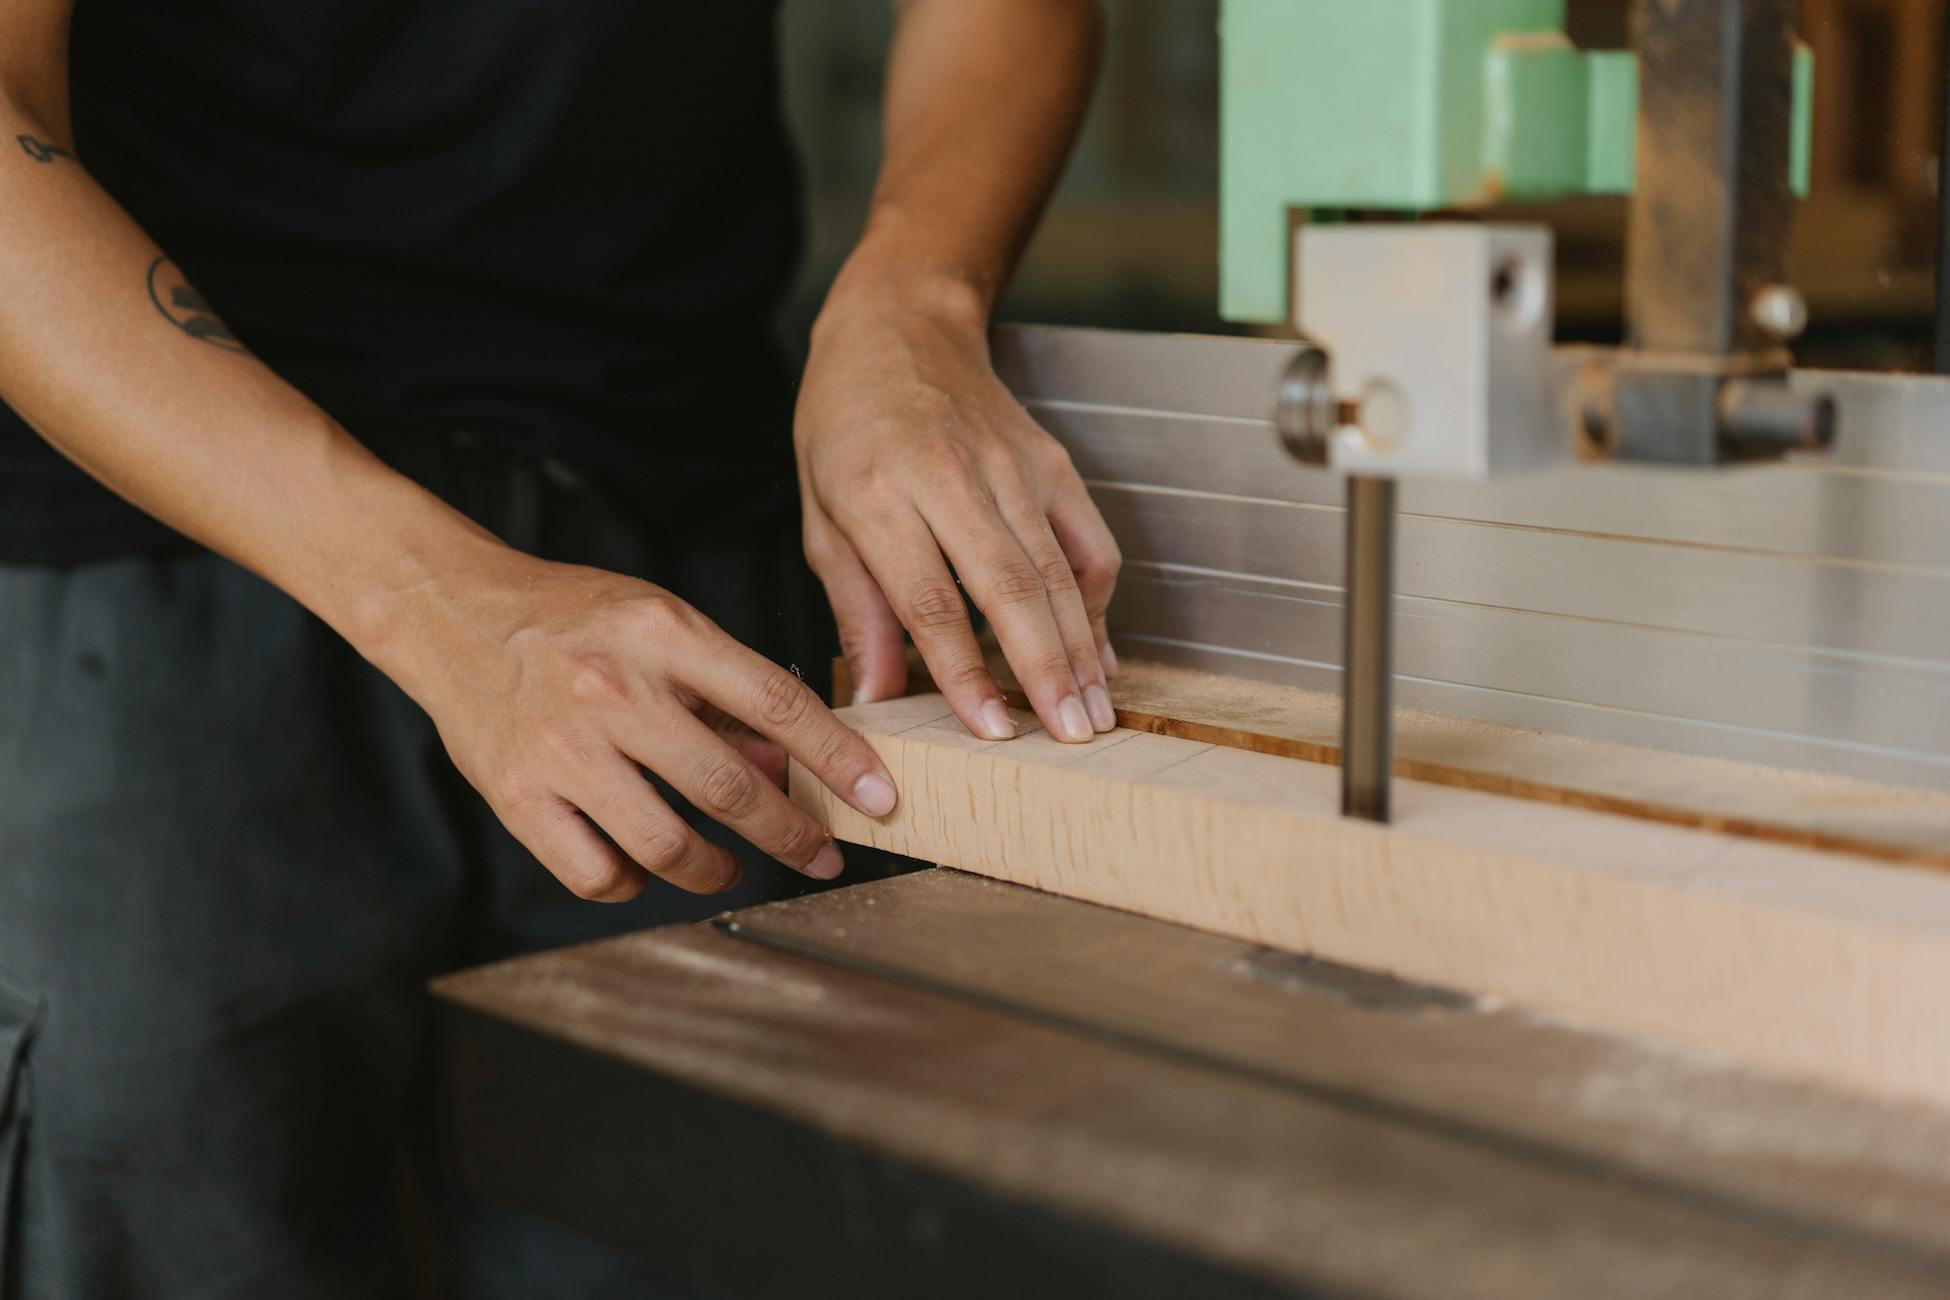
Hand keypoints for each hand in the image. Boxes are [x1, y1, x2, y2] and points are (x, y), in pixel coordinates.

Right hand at [393, 552, 898, 901]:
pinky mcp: (516, 794)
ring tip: (731, 867)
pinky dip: (635, 883)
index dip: (838, 757)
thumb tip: (792, 768)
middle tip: (824, 857)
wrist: (451, 612)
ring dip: (719, 870)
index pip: (777, 700)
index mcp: (662, 633)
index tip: (878, 798)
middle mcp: (614, 691)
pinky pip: (596, 872)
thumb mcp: (660, 623)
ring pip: (667, 845)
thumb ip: (725, 691)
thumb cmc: (573, 618)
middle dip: (794, 835)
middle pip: (729, 786)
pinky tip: (646, 866)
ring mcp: (562, 748)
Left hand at [795, 290, 1121, 743]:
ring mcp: (1011, 466)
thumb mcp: (821, 517)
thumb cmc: (845, 428)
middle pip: (1011, 587)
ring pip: (1057, 570)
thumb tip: (876, 699)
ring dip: (1081, 649)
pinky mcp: (1052, 463)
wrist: (899, 328)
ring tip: (1095, 713)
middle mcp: (951, 477)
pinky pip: (1089, 540)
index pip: (930, 598)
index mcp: (879, 493)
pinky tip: (1095, 652)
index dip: (963, 671)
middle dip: (1045, 671)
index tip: (990, 731)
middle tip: (1071, 736)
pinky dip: (1097, 601)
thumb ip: (856, 609)